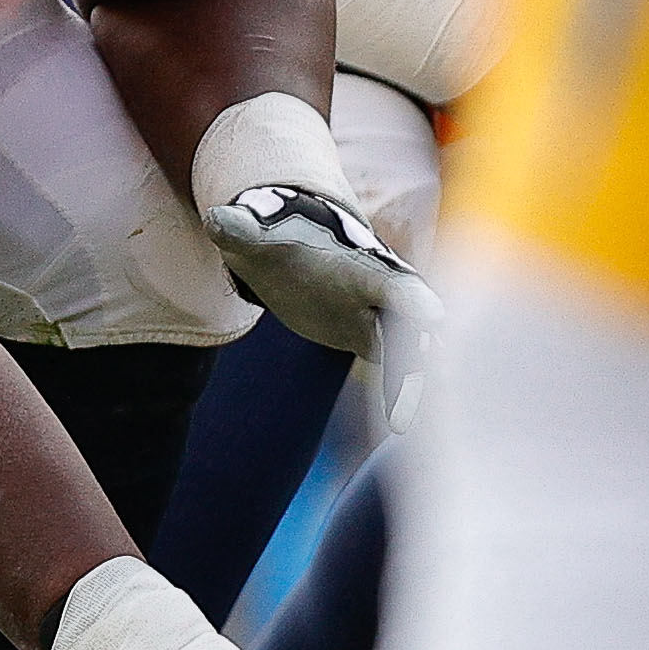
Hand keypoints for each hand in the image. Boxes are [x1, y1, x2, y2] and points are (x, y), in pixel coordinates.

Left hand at [203, 180, 445, 424]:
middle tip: (430, 382)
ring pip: (409, 354)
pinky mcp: (371, 341)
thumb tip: (215, 220)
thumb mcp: (258, 233)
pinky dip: (402, 395)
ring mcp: (380, 320)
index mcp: (360, 267)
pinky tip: (402, 428)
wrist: (297, 241)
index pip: (391, 284)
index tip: (432, 317)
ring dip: (415, 383)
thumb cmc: (280, 235)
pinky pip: (394, 372)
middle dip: (423, 351)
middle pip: (413, 327)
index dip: (411, 299)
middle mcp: (383, 295)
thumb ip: (242, 229)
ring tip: (407, 422)